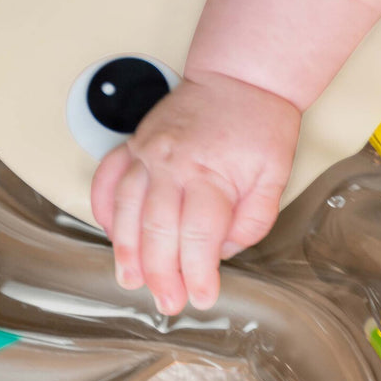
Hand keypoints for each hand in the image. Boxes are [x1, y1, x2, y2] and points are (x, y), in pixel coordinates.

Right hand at [91, 72, 299, 313]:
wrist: (239, 77)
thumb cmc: (258, 123)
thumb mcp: (275, 176)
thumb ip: (254, 219)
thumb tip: (226, 250)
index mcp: (208, 173)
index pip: (198, 237)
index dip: (197, 274)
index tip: (202, 297)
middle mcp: (171, 163)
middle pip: (156, 231)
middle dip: (160, 274)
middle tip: (167, 302)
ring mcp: (147, 152)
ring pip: (126, 210)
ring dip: (125, 250)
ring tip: (129, 280)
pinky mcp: (135, 144)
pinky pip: (108, 179)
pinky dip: (105, 208)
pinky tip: (110, 233)